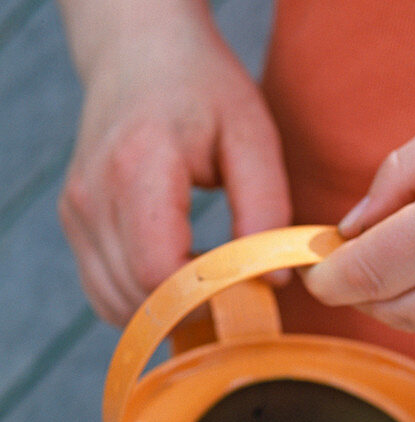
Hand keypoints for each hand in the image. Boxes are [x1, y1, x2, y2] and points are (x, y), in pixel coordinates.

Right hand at [58, 6, 289, 325]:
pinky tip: (177, 275)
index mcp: (138, 167)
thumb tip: (275, 279)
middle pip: (138, 297)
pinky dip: (143, 302)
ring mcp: (77, 212)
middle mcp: (94, 194)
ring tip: (207, 277)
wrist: (138, 50)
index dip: (203, 298)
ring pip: (118, 305)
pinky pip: (105, 294)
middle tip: (235, 290)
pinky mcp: (73, 224)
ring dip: (168, 310)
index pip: (157, 271)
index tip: (245, 291)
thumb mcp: (252, 135)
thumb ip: (266, 207)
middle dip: (193, 310)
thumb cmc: (203, 89)